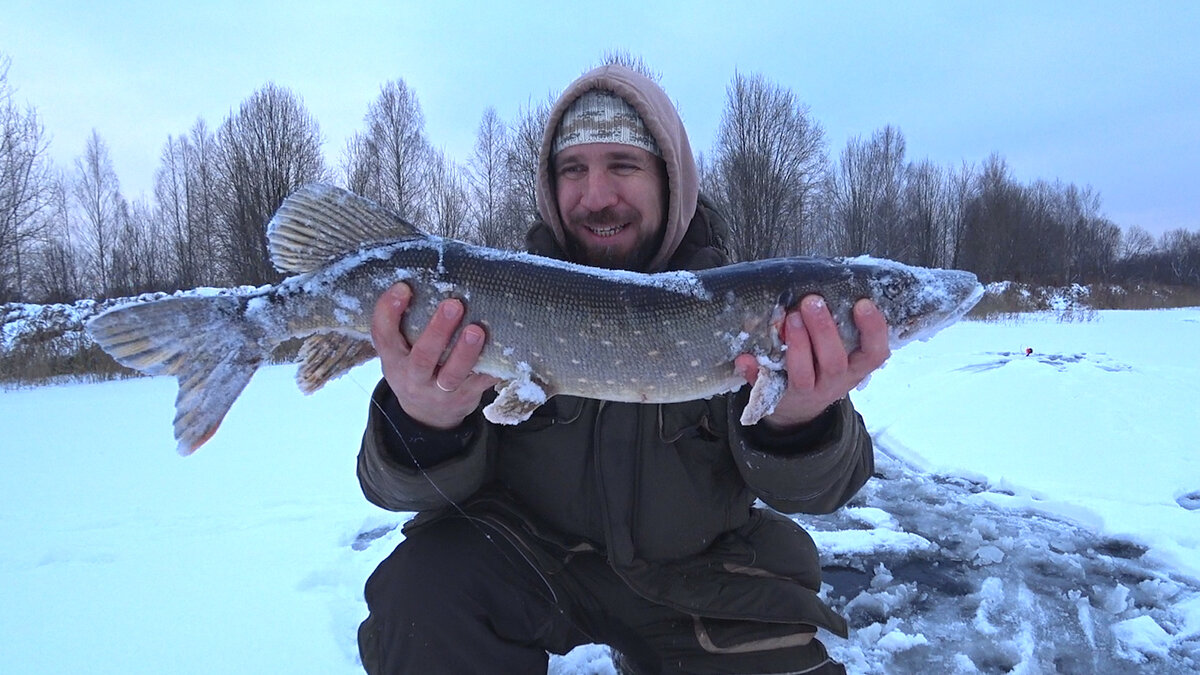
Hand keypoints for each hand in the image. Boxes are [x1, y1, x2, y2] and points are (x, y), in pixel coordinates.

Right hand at [370, 283, 498, 429]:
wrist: (426, 415)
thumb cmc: (415, 368)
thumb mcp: (400, 351)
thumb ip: (406, 324)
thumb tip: (429, 277)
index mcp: (393, 360)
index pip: (383, 335)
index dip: (389, 312)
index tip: (403, 287)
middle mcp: (413, 377)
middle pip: (423, 357)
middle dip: (438, 330)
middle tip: (453, 304)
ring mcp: (439, 391)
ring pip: (452, 374)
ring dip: (465, 352)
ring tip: (477, 330)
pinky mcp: (464, 397)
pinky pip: (480, 383)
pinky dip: (491, 368)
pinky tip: (503, 351)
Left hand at [735, 295, 889, 428]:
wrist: (799, 410)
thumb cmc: (822, 366)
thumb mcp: (841, 354)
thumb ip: (841, 328)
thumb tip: (834, 296)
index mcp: (855, 368)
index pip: (874, 353)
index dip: (873, 329)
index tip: (863, 303)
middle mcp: (835, 382)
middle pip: (834, 362)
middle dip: (824, 330)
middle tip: (812, 302)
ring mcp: (808, 392)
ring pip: (804, 374)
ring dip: (797, 345)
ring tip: (789, 318)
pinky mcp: (780, 398)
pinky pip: (766, 387)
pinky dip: (754, 372)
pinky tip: (745, 358)